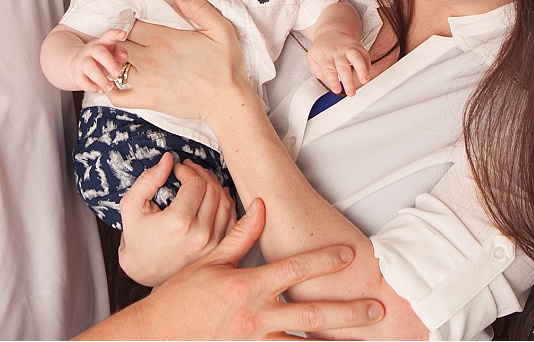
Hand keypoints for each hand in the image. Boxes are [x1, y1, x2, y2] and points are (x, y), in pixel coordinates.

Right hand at [69, 29, 127, 92]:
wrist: (77, 63)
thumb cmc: (102, 59)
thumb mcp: (112, 53)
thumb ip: (120, 53)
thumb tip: (123, 56)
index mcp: (103, 43)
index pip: (109, 36)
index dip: (115, 34)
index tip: (122, 34)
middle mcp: (91, 50)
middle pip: (99, 52)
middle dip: (109, 62)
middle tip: (117, 73)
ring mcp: (82, 61)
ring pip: (90, 68)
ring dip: (101, 79)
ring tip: (110, 86)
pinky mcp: (76, 74)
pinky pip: (82, 81)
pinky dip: (91, 87)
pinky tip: (99, 89)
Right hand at [78, 198, 383, 339]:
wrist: (156, 334)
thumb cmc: (180, 296)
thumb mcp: (209, 260)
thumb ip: (239, 234)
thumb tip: (260, 205)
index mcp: (247, 286)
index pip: (294, 269)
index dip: (324, 260)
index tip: (349, 254)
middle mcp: (256, 316)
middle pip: (311, 314)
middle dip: (348, 312)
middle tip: (377, 309)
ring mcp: (254, 340)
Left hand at [113, 0, 255, 124]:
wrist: (226, 100)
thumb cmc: (225, 65)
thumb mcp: (220, 29)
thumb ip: (198, 7)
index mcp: (163, 38)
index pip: (129, 25)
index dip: (126, 23)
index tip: (132, 25)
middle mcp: (149, 58)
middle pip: (116, 44)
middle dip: (116, 42)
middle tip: (125, 43)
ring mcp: (146, 81)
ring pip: (113, 67)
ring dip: (113, 63)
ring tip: (121, 61)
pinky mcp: (147, 100)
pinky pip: (117, 96)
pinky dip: (111, 90)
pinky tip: (119, 84)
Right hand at [118, 152, 235, 286]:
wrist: (144, 271)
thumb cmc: (136, 239)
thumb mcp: (131, 206)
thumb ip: (149, 180)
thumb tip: (168, 160)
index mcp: (178, 223)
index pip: (196, 183)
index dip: (188, 169)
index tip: (178, 169)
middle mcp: (200, 235)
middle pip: (213, 190)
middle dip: (201, 173)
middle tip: (189, 170)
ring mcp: (212, 245)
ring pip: (226, 202)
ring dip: (214, 185)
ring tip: (200, 181)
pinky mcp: (218, 250)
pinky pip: (232, 219)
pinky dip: (226, 203)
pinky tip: (214, 196)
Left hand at [306, 33, 370, 95]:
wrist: (331, 30)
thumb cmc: (322, 48)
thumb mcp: (312, 58)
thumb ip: (317, 71)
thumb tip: (328, 81)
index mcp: (324, 56)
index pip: (329, 70)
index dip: (333, 81)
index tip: (337, 90)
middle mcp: (337, 52)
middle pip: (343, 67)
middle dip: (348, 81)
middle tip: (351, 92)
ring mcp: (348, 48)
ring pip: (357, 58)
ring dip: (362, 70)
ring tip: (364, 80)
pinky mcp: (358, 47)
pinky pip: (365, 55)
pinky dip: (368, 65)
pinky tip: (367, 74)